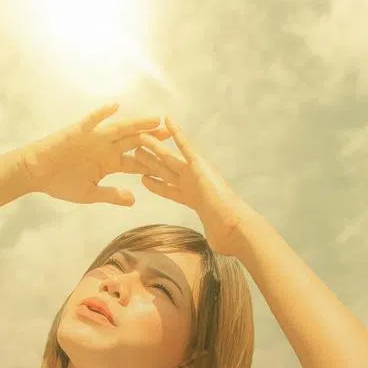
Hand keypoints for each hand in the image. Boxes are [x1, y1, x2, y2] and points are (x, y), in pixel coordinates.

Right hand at [17, 102, 168, 205]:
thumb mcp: (89, 194)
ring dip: (136, 124)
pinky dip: (102, 113)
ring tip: (155, 120)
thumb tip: (134, 200)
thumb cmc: (60, 183)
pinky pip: (91, 120)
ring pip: (119, 129)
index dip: (151, 163)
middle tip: (171, 134)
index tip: (171, 163)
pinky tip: (115, 107)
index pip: (134, 162)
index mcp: (108, 164)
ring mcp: (93, 138)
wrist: (36, 173)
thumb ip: (111, 194)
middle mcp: (104, 148)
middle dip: (151, 138)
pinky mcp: (78, 131)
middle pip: (132, 142)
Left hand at [131, 116, 259, 256]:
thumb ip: (211, 236)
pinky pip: (185, 145)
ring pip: (168, 157)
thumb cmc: (226, 235)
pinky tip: (166, 119)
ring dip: (154, 146)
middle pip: (164, 171)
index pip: (168, 190)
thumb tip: (217, 248)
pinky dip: (176, 132)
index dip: (155, 184)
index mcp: (192, 199)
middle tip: (133, 151)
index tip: (142, 180)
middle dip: (148, 162)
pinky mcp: (199, 165)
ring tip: (139, 136)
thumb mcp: (213, 237)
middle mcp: (191, 183)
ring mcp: (194, 173)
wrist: (234, 227)